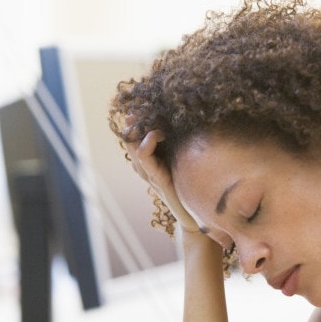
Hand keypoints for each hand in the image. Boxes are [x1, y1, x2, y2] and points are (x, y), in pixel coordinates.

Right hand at [123, 115, 199, 233]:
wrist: (191, 215)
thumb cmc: (188, 187)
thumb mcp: (182, 160)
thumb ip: (179, 145)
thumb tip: (183, 123)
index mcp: (150, 161)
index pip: (135, 137)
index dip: (136, 121)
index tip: (144, 106)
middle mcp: (144, 166)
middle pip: (129, 139)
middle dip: (133, 122)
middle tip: (139, 108)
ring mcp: (148, 172)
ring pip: (132, 146)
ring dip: (139, 129)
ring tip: (147, 117)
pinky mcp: (156, 178)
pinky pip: (143, 157)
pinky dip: (148, 142)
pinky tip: (158, 134)